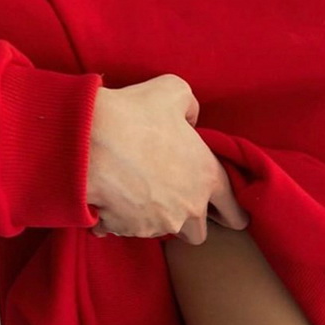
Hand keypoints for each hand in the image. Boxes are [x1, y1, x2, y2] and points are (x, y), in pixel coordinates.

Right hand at [85, 73, 249, 244]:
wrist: (88, 143)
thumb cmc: (134, 116)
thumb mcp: (172, 92)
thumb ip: (190, 107)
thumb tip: (189, 120)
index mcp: (206, 177)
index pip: (232, 207)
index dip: (235, 215)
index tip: (236, 221)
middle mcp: (188, 207)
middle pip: (197, 232)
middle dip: (190, 223)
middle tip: (175, 206)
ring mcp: (160, 223)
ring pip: (163, 232)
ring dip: (155, 219)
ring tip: (137, 195)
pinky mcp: (131, 231)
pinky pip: (128, 230)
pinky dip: (122, 219)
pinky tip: (111, 199)